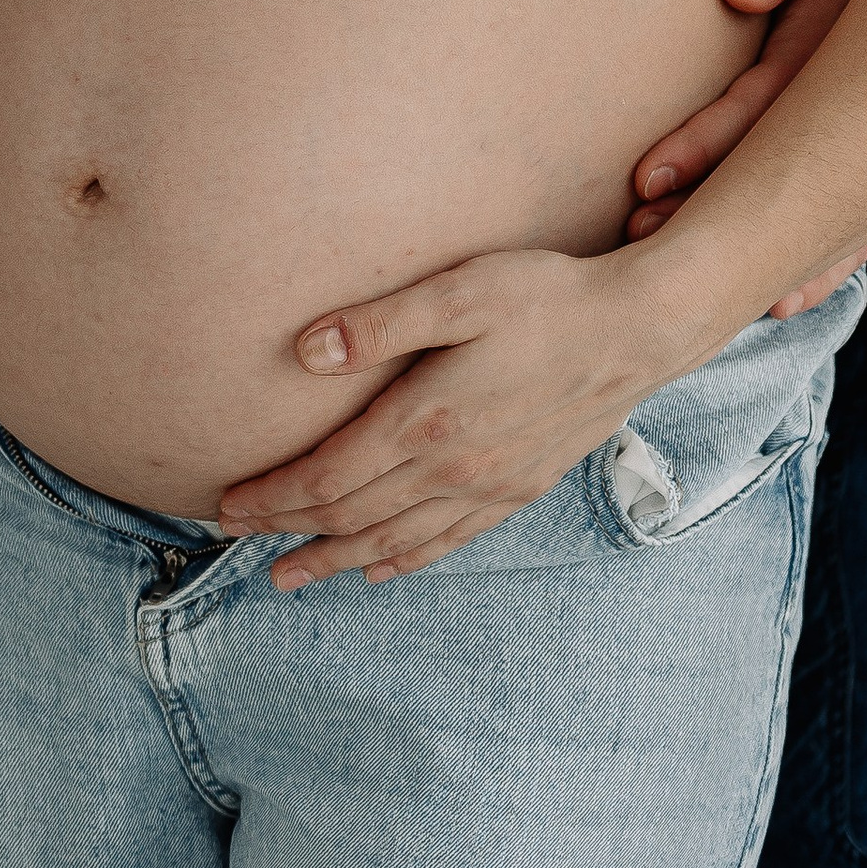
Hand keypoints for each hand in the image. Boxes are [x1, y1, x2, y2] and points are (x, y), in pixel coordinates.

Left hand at [215, 250, 698, 589]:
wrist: (641, 329)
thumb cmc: (549, 296)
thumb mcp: (462, 290)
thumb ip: (382, 322)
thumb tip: (304, 352)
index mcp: (428, 421)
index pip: (329, 477)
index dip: (273, 495)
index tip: (226, 505)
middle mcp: (453, 469)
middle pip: (350, 516)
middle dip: (287, 530)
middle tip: (233, 542)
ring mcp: (489, 488)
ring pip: (393, 541)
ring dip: (333, 560)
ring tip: (287, 577)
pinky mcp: (519, 489)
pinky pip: (447, 543)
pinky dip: (403, 562)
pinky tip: (380, 569)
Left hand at [624, 0, 866, 311]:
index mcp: (819, 62)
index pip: (749, 113)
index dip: (698, 148)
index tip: (645, 181)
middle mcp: (845, 116)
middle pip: (770, 178)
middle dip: (707, 214)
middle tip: (641, 242)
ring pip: (810, 213)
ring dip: (757, 249)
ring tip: (702, 288)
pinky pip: (849, 223)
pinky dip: (822, 265)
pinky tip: (787, 301)